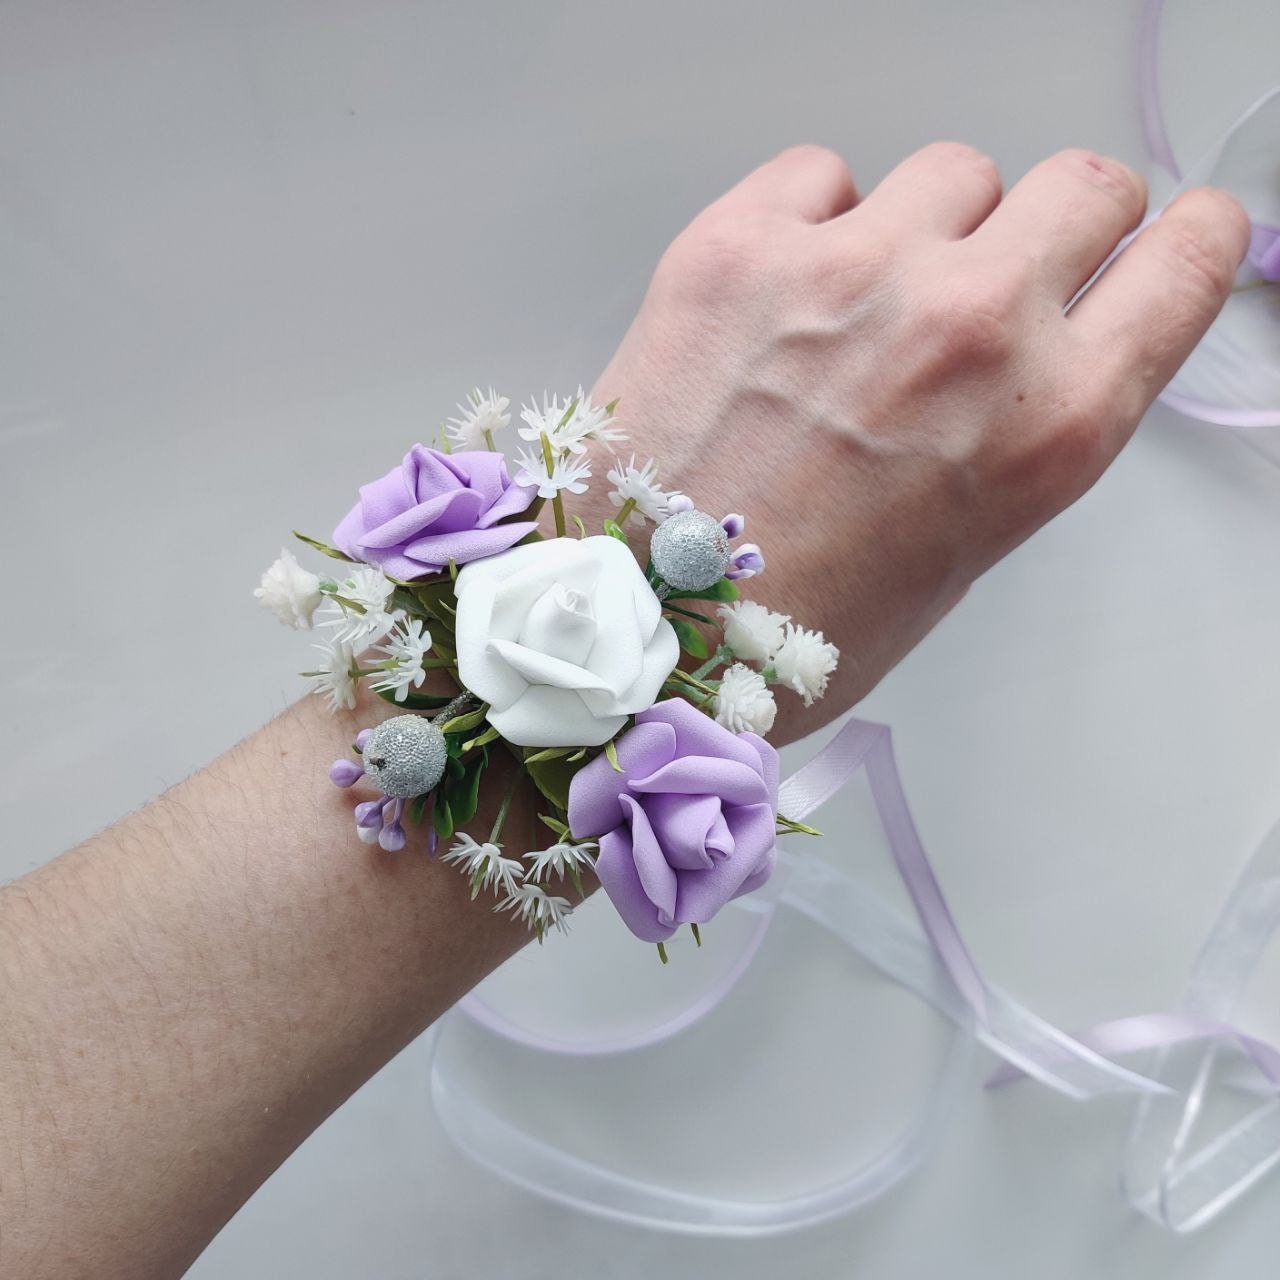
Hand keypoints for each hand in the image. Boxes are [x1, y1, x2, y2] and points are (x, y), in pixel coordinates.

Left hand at [593, 144, 1249, 731]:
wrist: (643, 634)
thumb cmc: (804, 625)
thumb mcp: (966, 539)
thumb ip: (1023, 420)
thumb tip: (1034, 332)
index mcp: (1050, 425)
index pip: (1185, 259)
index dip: (1177, 243)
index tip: (1158, 241)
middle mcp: (969, 329)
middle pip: (1085, 184)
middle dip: (1054, 229)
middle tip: (992, 285)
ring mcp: (853, 272)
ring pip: (953, 171)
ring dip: (927, 229)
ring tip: (860, 313)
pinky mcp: (740, 245)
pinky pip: (823, 172)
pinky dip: (816, 221)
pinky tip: (783, 301)